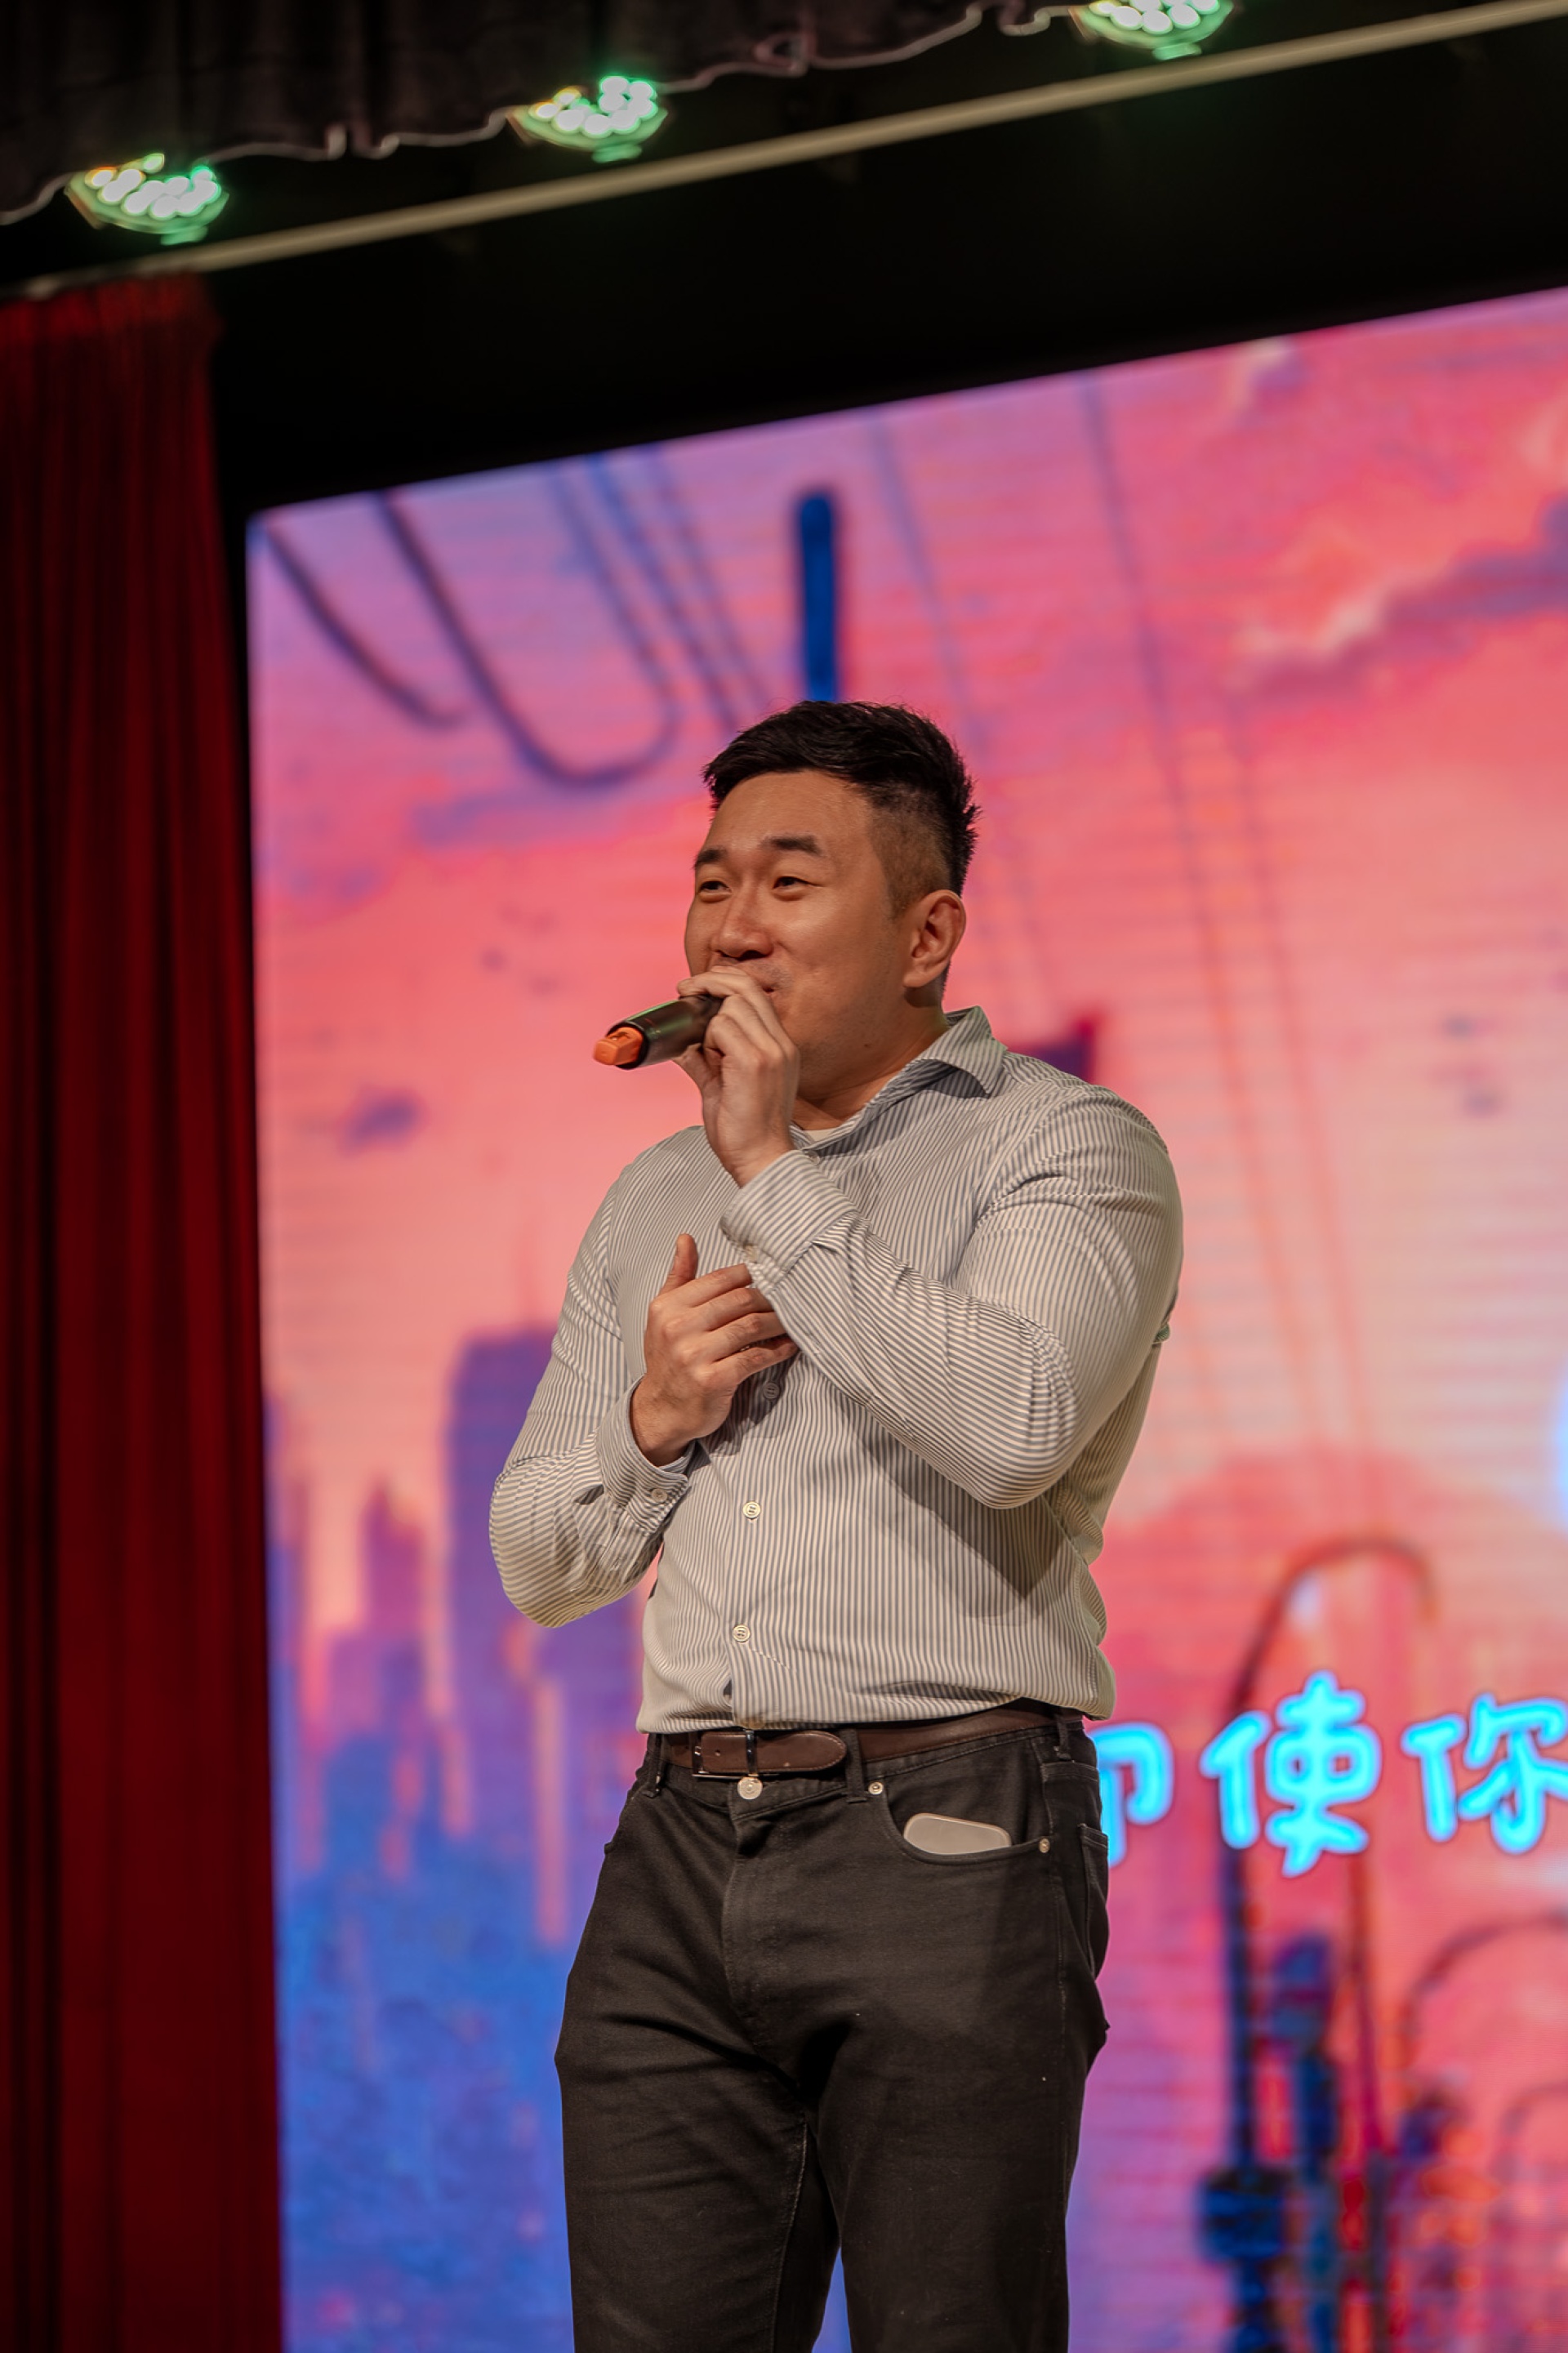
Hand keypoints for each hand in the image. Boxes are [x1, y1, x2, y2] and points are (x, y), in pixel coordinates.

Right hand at [631, 1235, 795, 1463]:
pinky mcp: (713, 1380)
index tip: (771, 1275)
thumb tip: (686, 1238)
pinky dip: (776, 1350)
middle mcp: (678, 1328)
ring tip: (792, 1320)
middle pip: (738, 1301)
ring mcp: (695, 1355)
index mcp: (668, 1307)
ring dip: (777, 1323)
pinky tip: (788, 1346)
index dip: (750, 1275)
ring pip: (750, 1327)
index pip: (719, 1280)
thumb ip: (680, 1276)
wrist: (661, 1410)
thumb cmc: (668, 1358)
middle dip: (769, 1298)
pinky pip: (755, 1358)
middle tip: (789, 1297)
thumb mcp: (664, 1314)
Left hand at [675, 971, 798, 1188]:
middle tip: (684, 989)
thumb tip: (681, 1046)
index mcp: (779, 1048)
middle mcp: (780, 1044)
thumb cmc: (745, 1131)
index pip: (756, 996)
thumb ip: (706, 1062)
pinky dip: (707, 1039)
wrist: (761, 1160)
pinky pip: (721, 1028)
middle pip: (746, 988)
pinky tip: (710, 1063)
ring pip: (731, 1006)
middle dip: (710, 982)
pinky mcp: (754, 1062)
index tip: (697, 990)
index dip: (725, 984)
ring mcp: (770, 1051)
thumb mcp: (722, 1088)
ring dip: (708, 1022)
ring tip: (705, 1052)